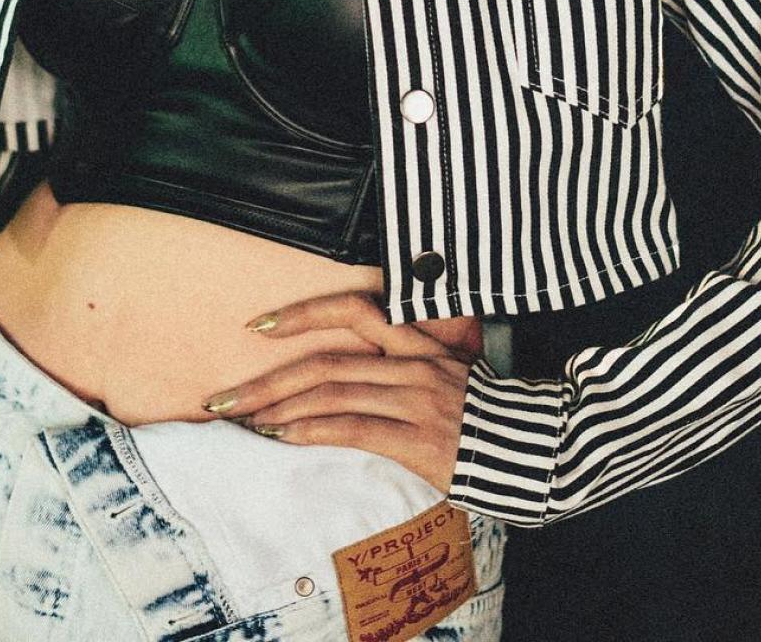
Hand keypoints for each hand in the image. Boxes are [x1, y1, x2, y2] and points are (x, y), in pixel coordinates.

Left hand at [200, 289, 476, 495]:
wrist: (540, 451)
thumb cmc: (489, 419)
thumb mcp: (452, 378)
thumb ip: (408, 369)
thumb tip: (352, 380)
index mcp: (419, 343)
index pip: (355, 309)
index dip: (303, 314)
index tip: (259, 327)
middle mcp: (414, 363)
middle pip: (325, 360)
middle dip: (265, 380)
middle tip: (220, 399)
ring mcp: (417, 398)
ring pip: (332, 391)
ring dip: (277, 407)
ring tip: (241, 420)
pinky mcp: (420, 437)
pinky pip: (354, 427)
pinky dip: (312, 429)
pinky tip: (283, 435)